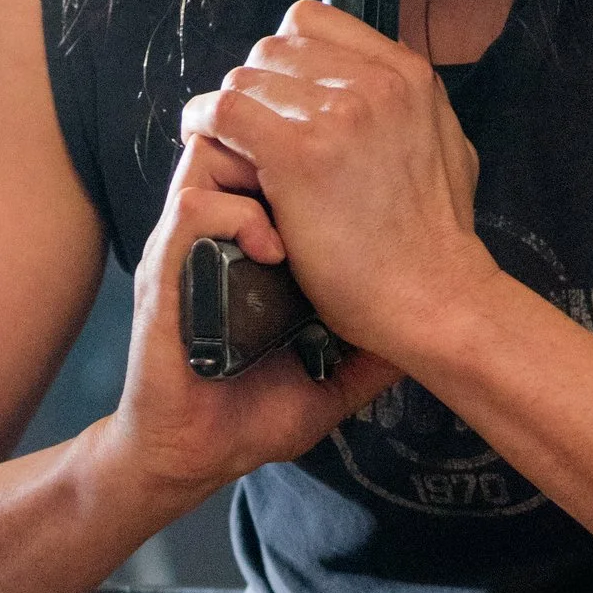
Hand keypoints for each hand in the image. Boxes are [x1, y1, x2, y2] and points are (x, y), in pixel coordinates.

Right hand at [108, 131, 398, 500]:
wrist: (190, 458)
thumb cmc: (251, 417)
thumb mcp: (331, 377)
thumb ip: (370, 350)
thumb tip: (429, 336)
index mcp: (244, 243)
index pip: (269, 156)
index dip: (308, 148)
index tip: (353, 179)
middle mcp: (211, 233)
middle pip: (239, 135)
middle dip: (283, 144)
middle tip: (325, 183)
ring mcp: (184, 249)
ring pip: (211, 154)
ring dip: (259, 173)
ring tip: (297, 221)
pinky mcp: (163, 273)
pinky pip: (195, 208)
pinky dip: (239, 217)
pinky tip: (274, 253)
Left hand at [178, 0, 496, 358]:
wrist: (435, 296)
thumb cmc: (436, 238)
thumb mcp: (448, 144)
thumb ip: (407, 103)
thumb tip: (372, 80)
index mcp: (407, 73)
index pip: (311, 22)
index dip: (283, 58)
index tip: (277, 95)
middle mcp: (374, 82)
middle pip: (271, 50)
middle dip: (255, 89)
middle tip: (250, 130)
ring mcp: (337, 115)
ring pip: (243, 80)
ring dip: (229, 113)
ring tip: (229, 147)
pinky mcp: (298, 156)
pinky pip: (224, 113)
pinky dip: (203, 125)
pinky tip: (204, 144)